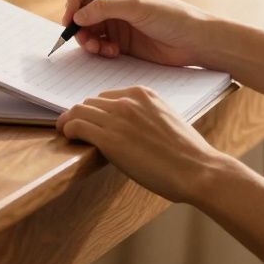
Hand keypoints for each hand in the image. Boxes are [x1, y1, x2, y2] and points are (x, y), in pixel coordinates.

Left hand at [57, 86, 229, 204]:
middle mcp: (129, 100)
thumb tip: (131, 129)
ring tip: (66, 132)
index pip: (108, 96)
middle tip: (76, 128)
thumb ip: (147, 117)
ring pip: (79, 110)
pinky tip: (68, 137)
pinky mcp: (109, 138)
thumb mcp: (167, 121)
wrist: (197, 169)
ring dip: (70, 120)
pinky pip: (76, 125)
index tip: (94, 121)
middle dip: (83, 114)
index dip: (98, 109)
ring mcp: (118, 117)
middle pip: (92, 101)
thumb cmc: (188, 154)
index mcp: (144, 94)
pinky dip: (68, 129)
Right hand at [61, 0, 215, 66]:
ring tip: (99, 49)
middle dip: (77, 25)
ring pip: (84, 29)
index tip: (72, 19)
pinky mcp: (118, 40)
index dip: (71, 1)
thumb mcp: (138, 8)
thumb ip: (106, 8)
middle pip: (78, 9)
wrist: (193, 41)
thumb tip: (77, 16)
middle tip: (84, 40)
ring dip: (87, 40)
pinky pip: (96, 44)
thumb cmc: (172, 16)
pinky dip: (98, 49)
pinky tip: (113, 52)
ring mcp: (114, 21)